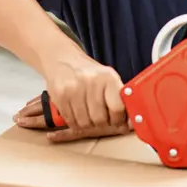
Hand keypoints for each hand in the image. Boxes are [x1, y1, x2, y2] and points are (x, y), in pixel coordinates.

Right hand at [14, 52, 128, 141]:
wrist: (62, 59)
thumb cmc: (89, 74)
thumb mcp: (107, 80)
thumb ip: (118, 101)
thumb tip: (126, 127)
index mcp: (108, 77)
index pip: (117, 108)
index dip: (118, 120)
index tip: (117, 121)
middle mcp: (91, 81)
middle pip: (100, 119)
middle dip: (102, 124)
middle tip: (101, 119)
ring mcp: (74, 89)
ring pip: (85, 123)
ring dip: (88, 125)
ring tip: (88, 116)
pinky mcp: (60, 96)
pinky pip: (71, 121)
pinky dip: (75, 123)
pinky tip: (77, 114)